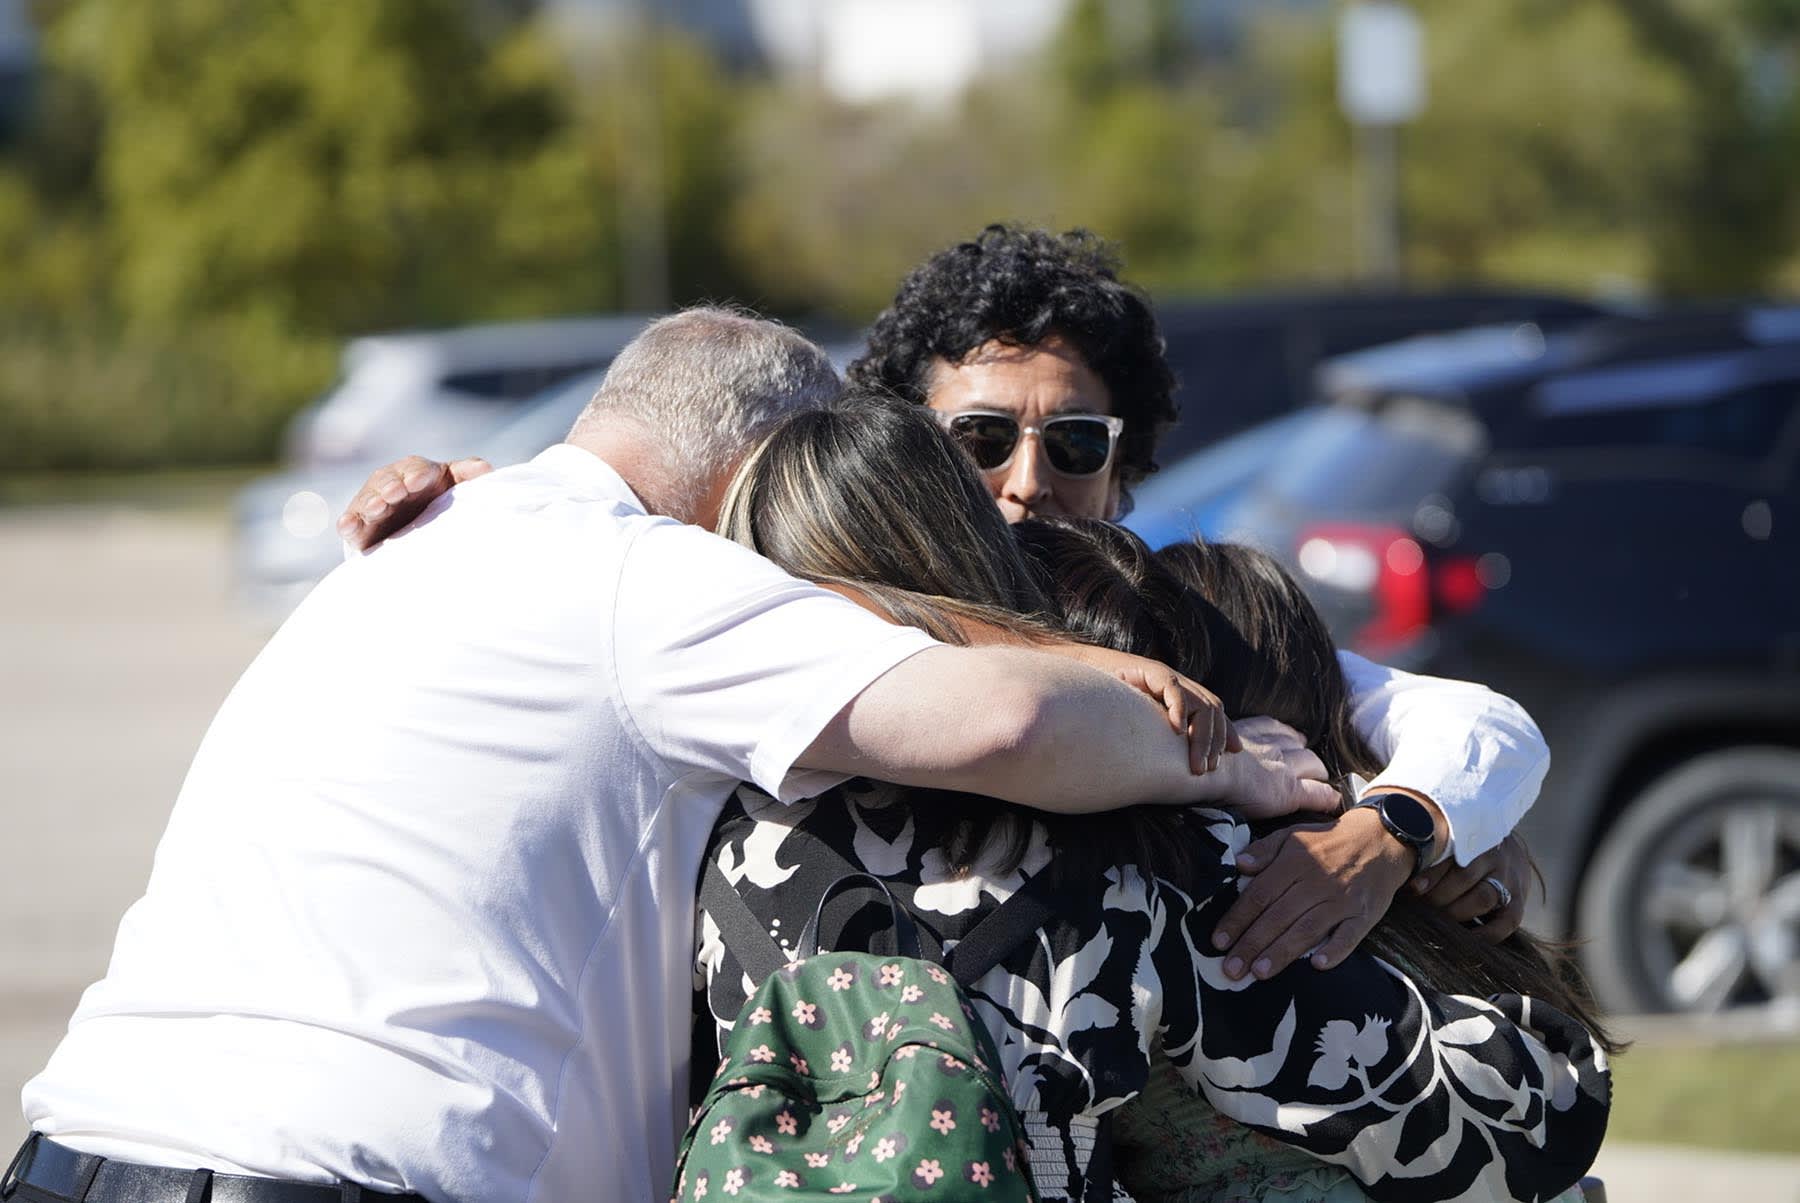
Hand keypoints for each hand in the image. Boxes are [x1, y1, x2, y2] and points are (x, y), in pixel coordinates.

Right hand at [336, 455, 491, 549]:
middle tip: (395, 493)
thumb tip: (485, 469)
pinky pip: (351, 522)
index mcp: (416, 472)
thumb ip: (468, 474)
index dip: (416, 474)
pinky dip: (348, 523)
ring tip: (376, 508)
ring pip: (368, 500)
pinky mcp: (361, 527)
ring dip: (370, 504)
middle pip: (387, 481)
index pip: (415, 468)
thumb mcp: (456, 484)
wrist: (422, 528)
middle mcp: (391, 485)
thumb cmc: (441, 498)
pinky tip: (348, 526)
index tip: (418, 482)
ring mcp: (374, 505)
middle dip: (390, 486)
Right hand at [1055, 643, 1238, 773]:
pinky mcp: (1151, 671)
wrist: (1078, 672)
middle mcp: (1177, 683)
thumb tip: (1168, 762)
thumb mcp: (1137, 722)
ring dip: (1203, 737)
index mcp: (1178, 694)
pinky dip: (1179, 710)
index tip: (1234, 753)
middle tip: (1208, 769)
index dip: (1226, 730)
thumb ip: (1157, 735)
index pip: (1213, 710)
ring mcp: (1165, 676)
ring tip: (1197, 764)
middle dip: (1216, 741)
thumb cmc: (1102, 703)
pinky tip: (1176, 730)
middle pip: (1213, 708)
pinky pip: (1174, 689)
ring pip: (1201, 703)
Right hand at [1198, 716, 1341, 817]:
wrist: (1201, 768)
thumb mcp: (1200, 740)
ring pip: (1313, 764)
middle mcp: (1269, 745)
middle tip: (1307, 760)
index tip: (1289, 738)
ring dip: (1318, 771)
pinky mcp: (1288, 791)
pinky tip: (1334, 801)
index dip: (1284, 734)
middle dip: (1303, 750)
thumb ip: (1207, 742)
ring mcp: (1282, 767)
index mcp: (1247, 732)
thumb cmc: (1191, 758)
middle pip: (1296, 742)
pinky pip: (1317, 794)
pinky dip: (1328, 797)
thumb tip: (1192, 744)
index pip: (1273, 728)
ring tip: (1320, 780)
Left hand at [1210, 805, 1414, 980]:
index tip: (1218, 942)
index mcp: (1294, 861)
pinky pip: (1350, 935)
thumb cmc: (1328, 841)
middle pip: (1279, 916)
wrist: (1381, 838)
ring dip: (1283, 952)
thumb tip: (1239, 865)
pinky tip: (1318, 966)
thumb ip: (1265, 849)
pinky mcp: (1365, 913)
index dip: (1238, 919)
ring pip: (1308, 929)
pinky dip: (1335, 950)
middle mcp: (1316, 881)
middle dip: (1252, 944)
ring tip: (1259, 974)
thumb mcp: (1293, 835)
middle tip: (1231, 969)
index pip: (1260, 894)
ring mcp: (1342, 899)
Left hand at [1409, 832, 1531, 940]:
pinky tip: (1465, 940)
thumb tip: (1400, 880)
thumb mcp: (1450, 844)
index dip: (1430, 873)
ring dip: (1455, 912)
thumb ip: (1431, 856)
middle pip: (1464, 876)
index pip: (1451, 854)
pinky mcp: (1519, 903)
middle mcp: (1492, 856)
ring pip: (1482, 896)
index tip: (1413, 888)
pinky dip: (1484, 935)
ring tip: (1435, 922)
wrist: (1507, 848)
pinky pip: (1505, 923)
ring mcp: (1508, 879)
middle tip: (1418, 909)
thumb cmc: (1463, 850)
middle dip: (1437, 896)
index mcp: (1471, 838)